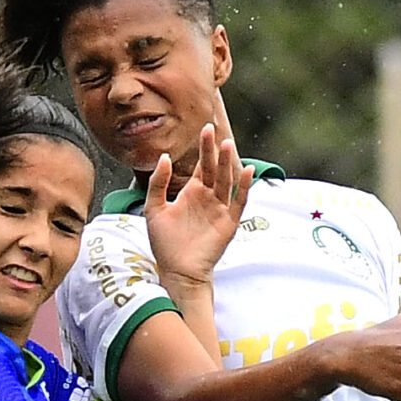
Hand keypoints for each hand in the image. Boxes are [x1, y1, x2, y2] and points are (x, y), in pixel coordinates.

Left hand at [145, 123, 252, 289]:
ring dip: (227, 163)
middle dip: (213, 150)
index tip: (204, 129)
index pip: (200, 165)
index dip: (203, 148)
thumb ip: (158, 184)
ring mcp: (220, 209)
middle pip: (213, 169)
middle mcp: (208, 197)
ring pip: (226, 181)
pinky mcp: (228, 222)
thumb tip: (164, 157)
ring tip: (227, 145)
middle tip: (212, 129)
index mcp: (192, 193)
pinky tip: (246, 170)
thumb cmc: (164, 244)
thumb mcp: (154, 210)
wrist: (176, 271)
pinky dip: (244, 187)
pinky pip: (239, 201)